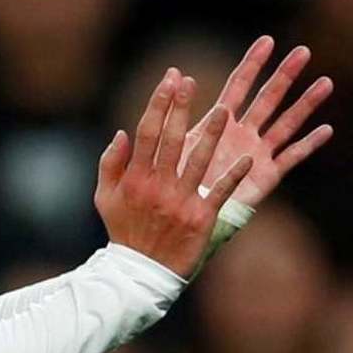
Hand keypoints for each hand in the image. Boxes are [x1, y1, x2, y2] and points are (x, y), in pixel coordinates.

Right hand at [96, 68, 252, 277]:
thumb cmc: (124, 231)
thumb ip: (110, 163)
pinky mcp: (201, 219)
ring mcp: (181, 202)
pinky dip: (233, 177)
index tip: (169, 79)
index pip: (147, 131)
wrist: (141, 273)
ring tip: (224, 110)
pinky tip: (247, 160)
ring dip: (211, 134)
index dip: (159, 103)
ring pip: (198, 161)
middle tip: (190, 81)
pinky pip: (219, 193)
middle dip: (181, 107)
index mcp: (135, 178)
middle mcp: (158, 186)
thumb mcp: (104, 197)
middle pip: (171, 139)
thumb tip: (121, 133)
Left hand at [182, 36, 333, 207]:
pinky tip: (327, 130)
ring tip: (326, 83)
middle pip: (268, 98)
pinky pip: (291, 157)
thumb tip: (175, 73)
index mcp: (219, 122)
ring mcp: (257, 153)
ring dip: (306, 103)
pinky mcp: (266, 176)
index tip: (267, 40)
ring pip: (286, 123)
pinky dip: (308, 144)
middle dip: (285, 75)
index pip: (238, 85)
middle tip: (304, 51)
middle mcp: (243, 133)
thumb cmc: (172, 181)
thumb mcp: (171, 142)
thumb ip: (173, 110)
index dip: (253, 63)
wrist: (181, 218)